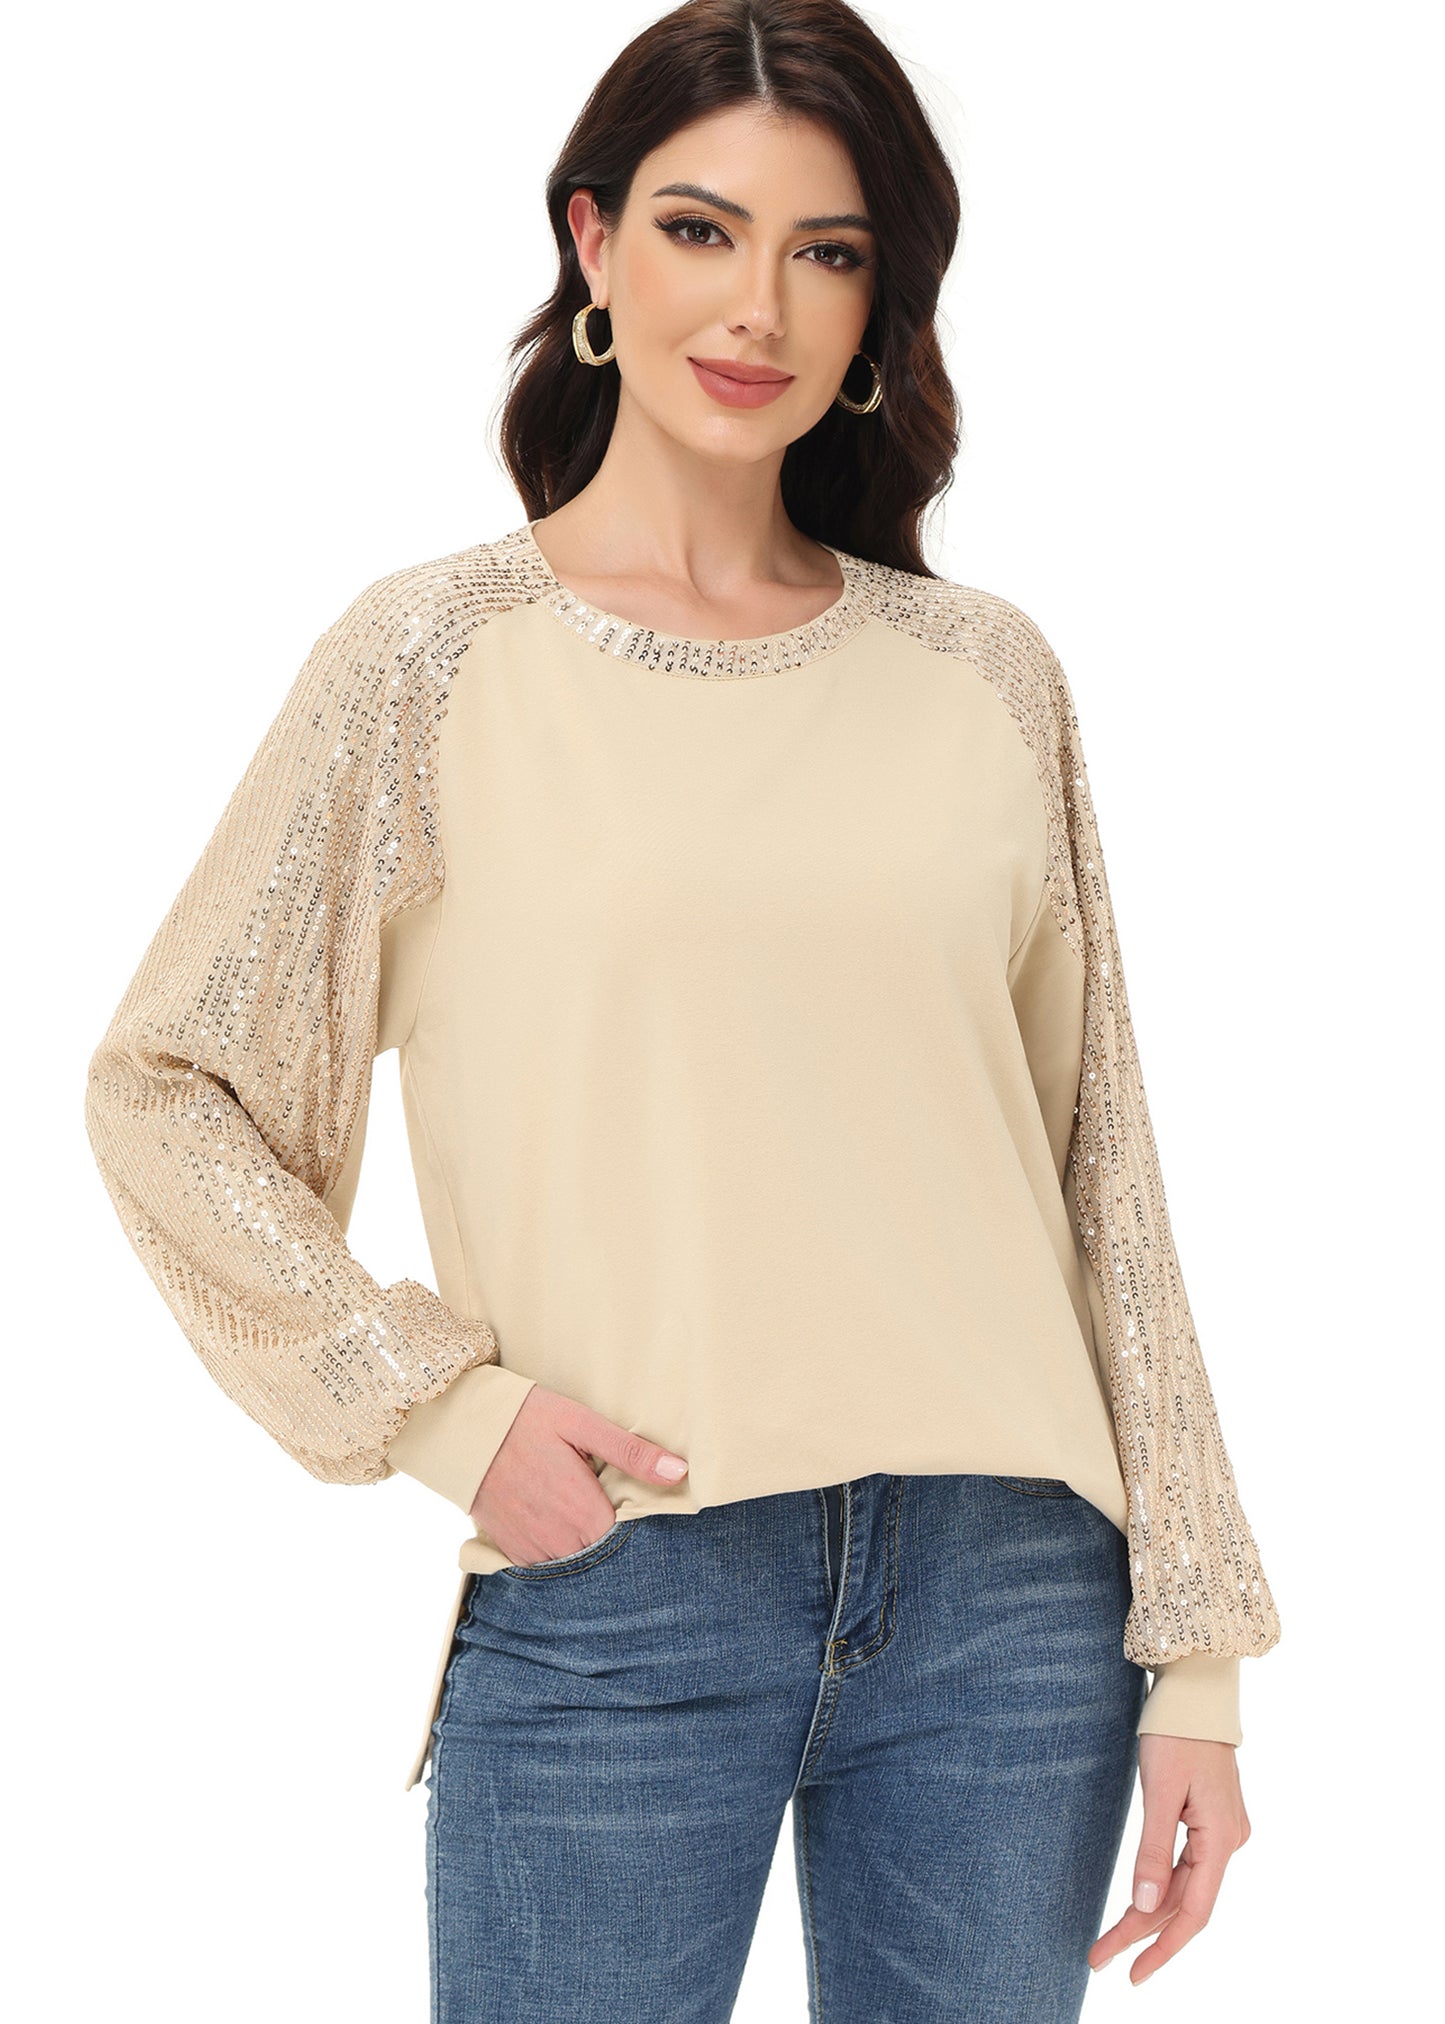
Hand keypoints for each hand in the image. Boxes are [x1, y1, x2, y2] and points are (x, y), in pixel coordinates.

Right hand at [470, 1384, 688, 1565]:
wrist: (463, 1428)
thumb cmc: (527, 1419)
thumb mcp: (582, 1424)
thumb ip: (631, 1453)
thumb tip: (680, 1472)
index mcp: (583, 1512)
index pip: (629, 1542)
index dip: (638, 1527)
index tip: (636, 1505)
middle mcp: (558, 1541)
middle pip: (603, 1556)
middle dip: (611, 1538)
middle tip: (606, 1503)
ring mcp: (531, 1550)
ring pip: (574, 1566)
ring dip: (583, 1546)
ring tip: (581, 1511)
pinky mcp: (510, 1551)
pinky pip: (545, 1566)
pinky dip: (556, 1550)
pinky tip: (558, 1523)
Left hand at [1088, 1733, 1251, 1985]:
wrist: (1195, 1691)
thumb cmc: (1175, 1733)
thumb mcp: (1159, 1790)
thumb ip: (1153, 1851)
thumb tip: (1146, 1906)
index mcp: (1221, 1838)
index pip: (1194, 1912)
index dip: (1162, 1947)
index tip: (1131, 1973)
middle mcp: (1228, 1841)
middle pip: (1185, 1903)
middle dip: (1142, 1933)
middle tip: (1099, 1957)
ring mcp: (1222, 1831)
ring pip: (1185, 1886)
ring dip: (1149, 1913)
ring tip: (1110, 1940)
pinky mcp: (1211, 1820)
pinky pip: (1187, 1866)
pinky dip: (1162, 1887)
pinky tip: (1141, 1905)